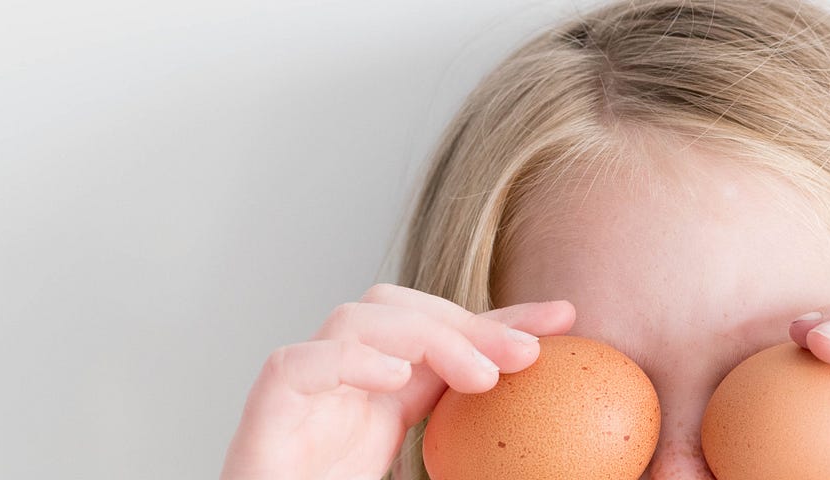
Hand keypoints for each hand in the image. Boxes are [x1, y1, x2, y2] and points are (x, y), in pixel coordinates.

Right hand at [221, 284, 574, 478]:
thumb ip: (475, 465)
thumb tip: (552, 466)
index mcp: (384, 402)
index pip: (445, 338)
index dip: (503, 320)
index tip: (565, 317)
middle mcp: (343, 387)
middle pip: (398, 309)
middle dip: (467, 319)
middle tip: (527, 352)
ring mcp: (302, 397)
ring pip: (354, 320)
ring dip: (425, 334)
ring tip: (480, 375)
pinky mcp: (265, 417)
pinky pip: (297, 365)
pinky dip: (347, 360)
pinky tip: (396, 378)